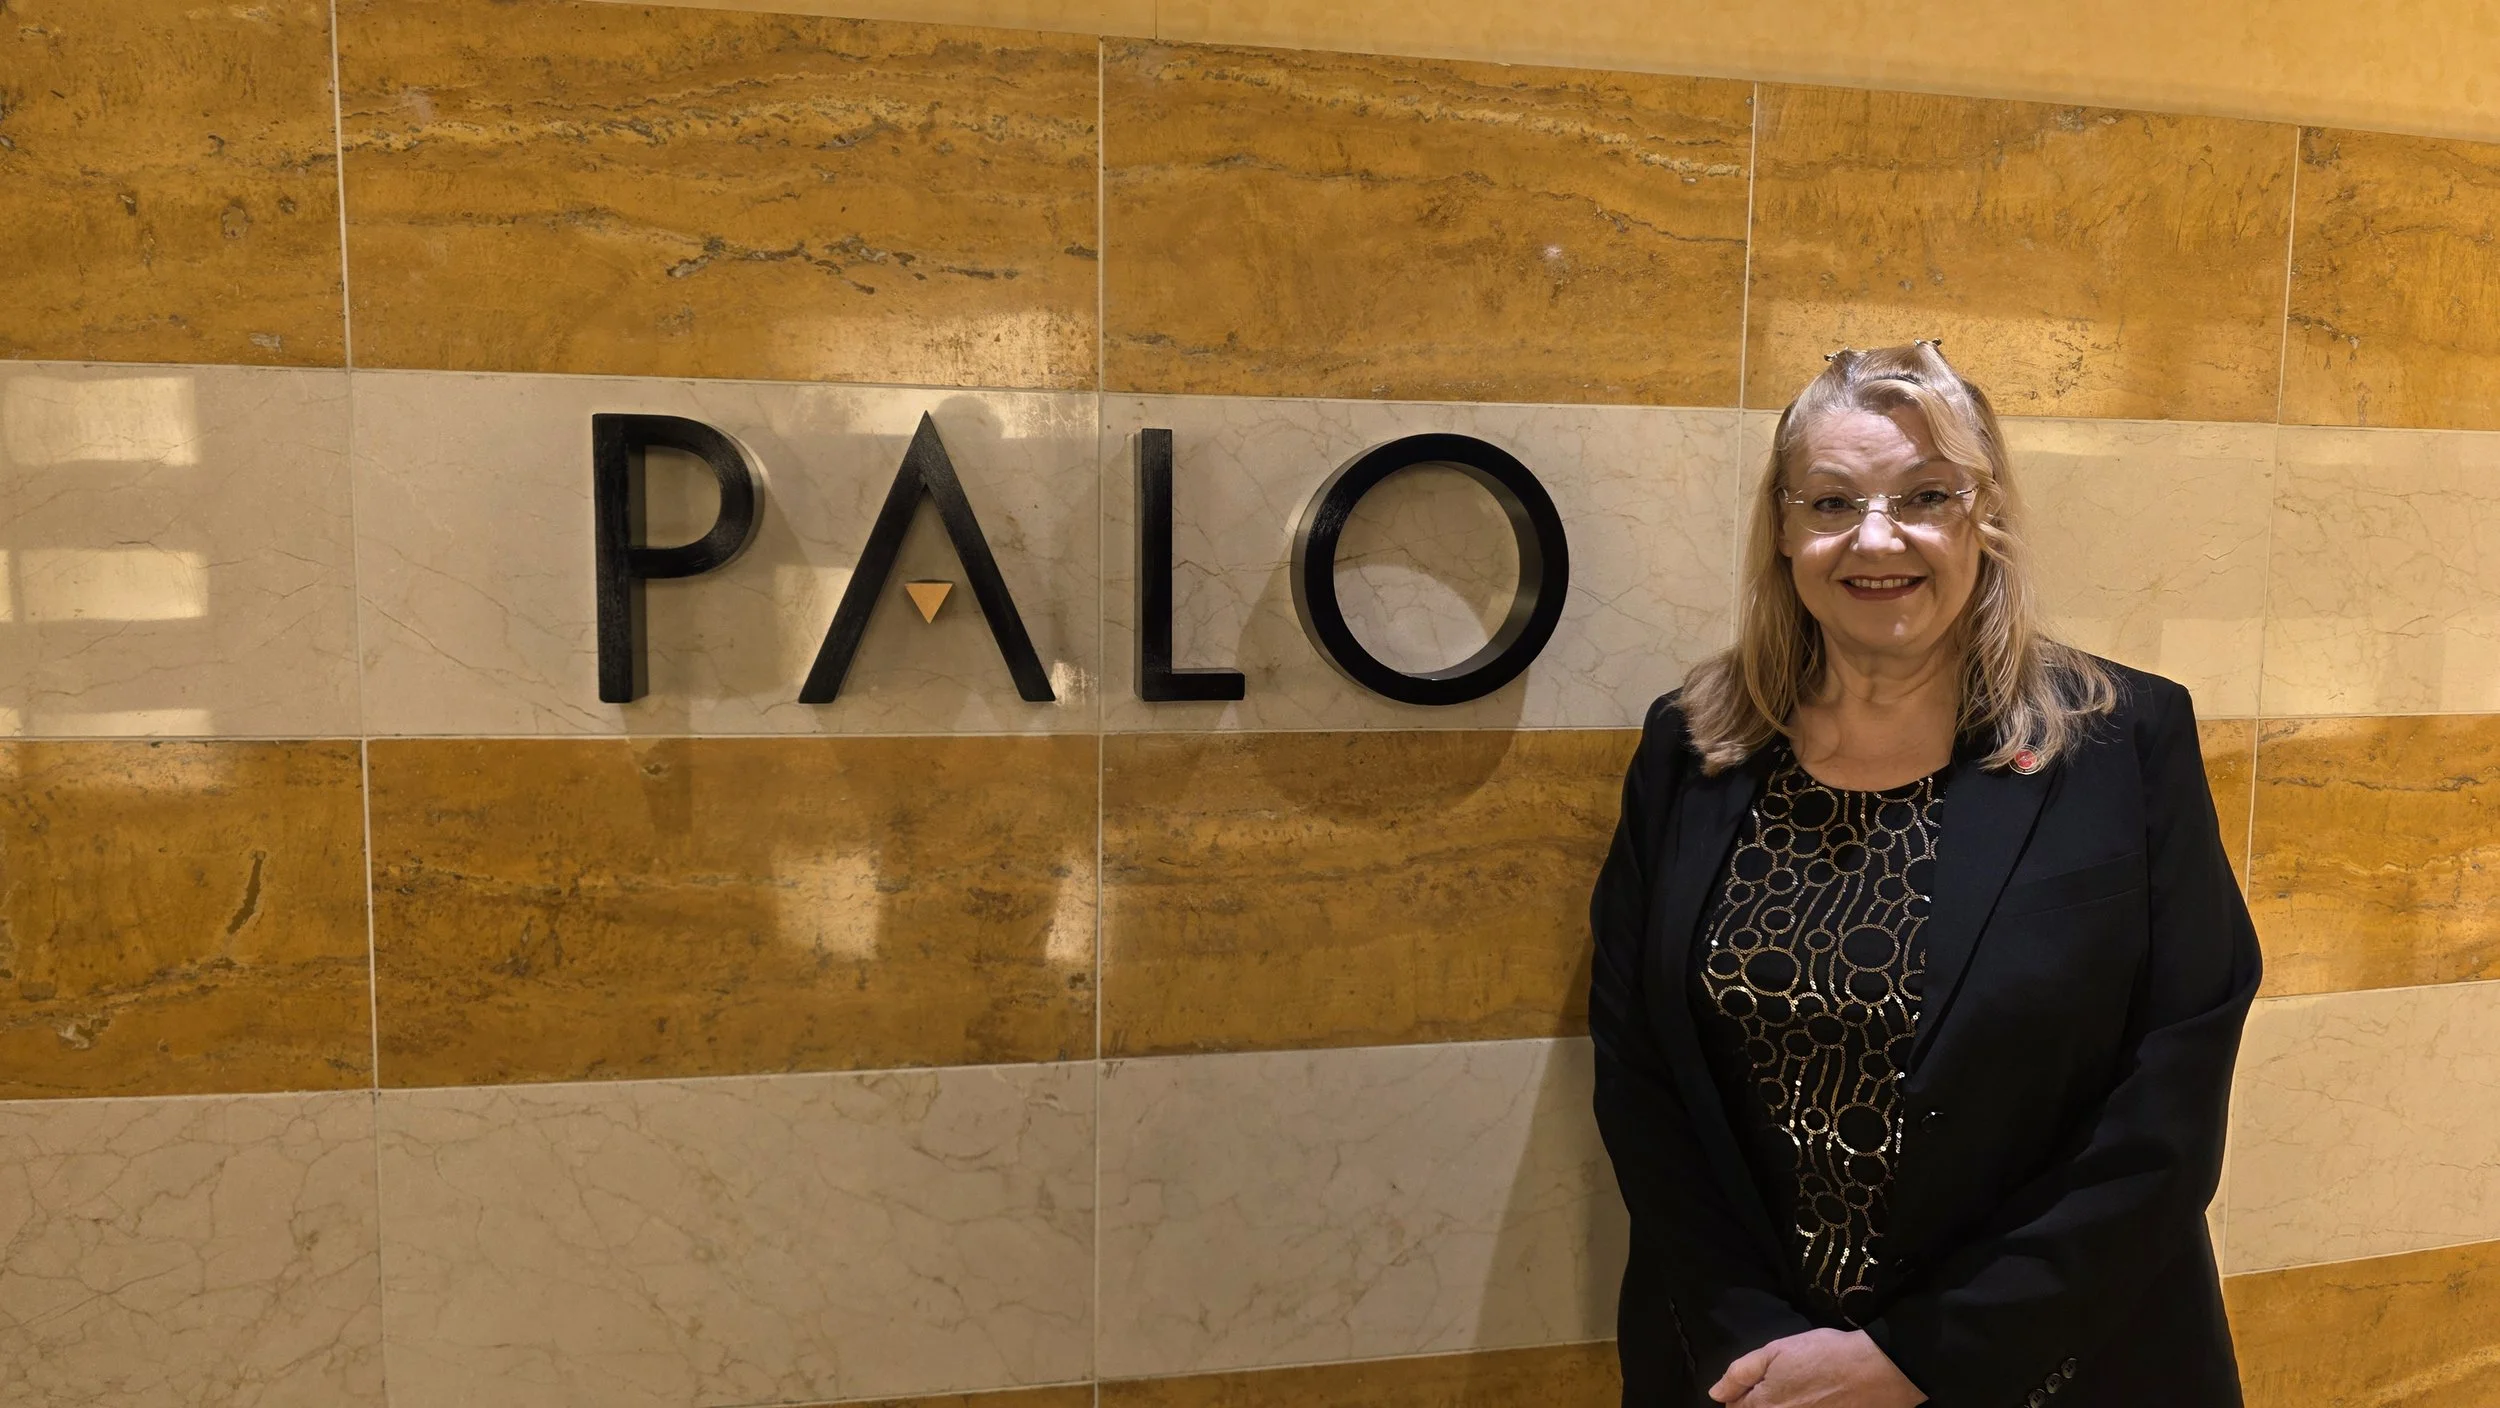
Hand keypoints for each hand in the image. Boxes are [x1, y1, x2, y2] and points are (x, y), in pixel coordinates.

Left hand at [1708, 1328, 1927, 1406]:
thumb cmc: (1822, 1354)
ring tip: (1792, 1393)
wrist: (1872, 1371)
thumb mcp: (1775, 1351)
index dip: (1736, 1397)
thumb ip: (1740, 1373)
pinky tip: (1809, 1400)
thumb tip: (1715, 1393)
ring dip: (1776, 1406)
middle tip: (1775, 1389)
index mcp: (1762, 1405)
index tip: (1744, 1389)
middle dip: (1753, 1405)